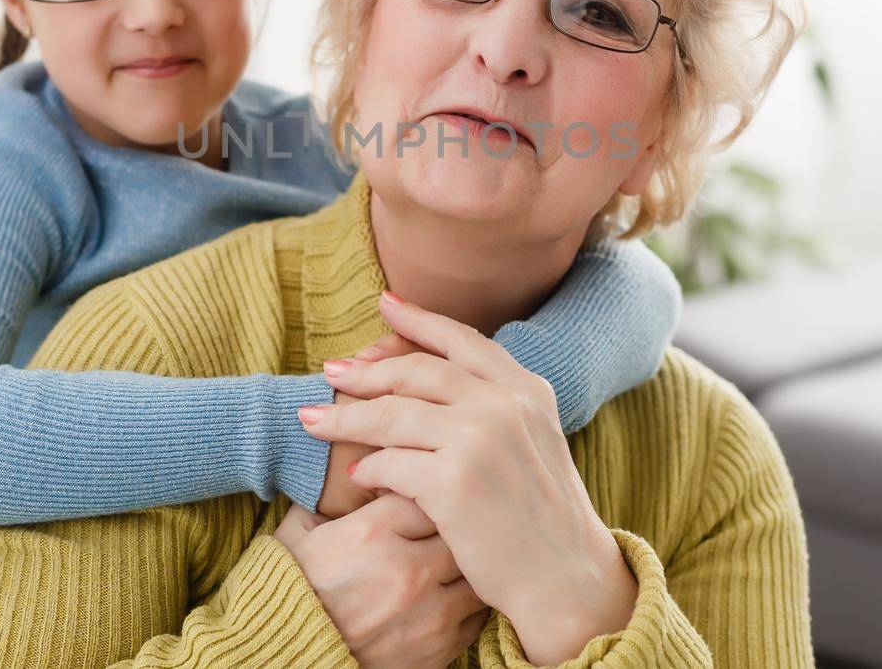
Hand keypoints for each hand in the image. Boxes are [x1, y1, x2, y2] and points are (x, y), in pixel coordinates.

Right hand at [274, 493, 487, 668]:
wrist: (284, 653)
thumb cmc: (290, 588)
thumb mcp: (298, 530)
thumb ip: (332, 494)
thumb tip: (358, 464)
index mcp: (371, 532)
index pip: (427, 488)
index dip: (428, 488)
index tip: (423, 494)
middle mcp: (405, 570)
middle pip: (460, 528)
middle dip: (456, 523)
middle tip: (447, 523)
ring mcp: (426, 613)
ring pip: (474, 572)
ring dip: (468, 564)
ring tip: (455, 558)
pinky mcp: (436, 650)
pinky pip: (475, 616)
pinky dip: (468, 603)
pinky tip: (451, 593)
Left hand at [297, 293, 637, 665]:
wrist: (567, 578)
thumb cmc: (542, 516)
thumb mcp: (535, 440)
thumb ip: (496, 403)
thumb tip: (430, 373)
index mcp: (526, 389)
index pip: (460, 340)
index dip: (418, 320)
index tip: (384, 304)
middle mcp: (504, 404)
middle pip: (415, 371)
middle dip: (365, 370)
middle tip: (331, 372)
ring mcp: (479, 440)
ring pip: (391, 415)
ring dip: (345, 418)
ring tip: (314, 421)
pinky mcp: (453, 482)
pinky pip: (389, 464)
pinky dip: (368, 469)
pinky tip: (356, 476)